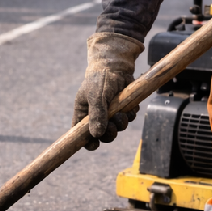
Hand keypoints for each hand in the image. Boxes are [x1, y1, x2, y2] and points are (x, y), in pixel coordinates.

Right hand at [73, 32, 143, 150]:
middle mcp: (96, 115)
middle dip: (109, 133)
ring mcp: (110, 113)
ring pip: (117, 128)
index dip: (87, 142)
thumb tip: (96, 135)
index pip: (82, 133)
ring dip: (120, 124)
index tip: (94, 145)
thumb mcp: (96, 96)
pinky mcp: (123, 109)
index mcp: (83, 113)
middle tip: (112, 127)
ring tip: (121, 113)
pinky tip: (128, 105)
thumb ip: (96, 115)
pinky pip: (127, 119)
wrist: (116, 65)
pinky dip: (129, 115)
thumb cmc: (100, 78)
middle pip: (102, 135)